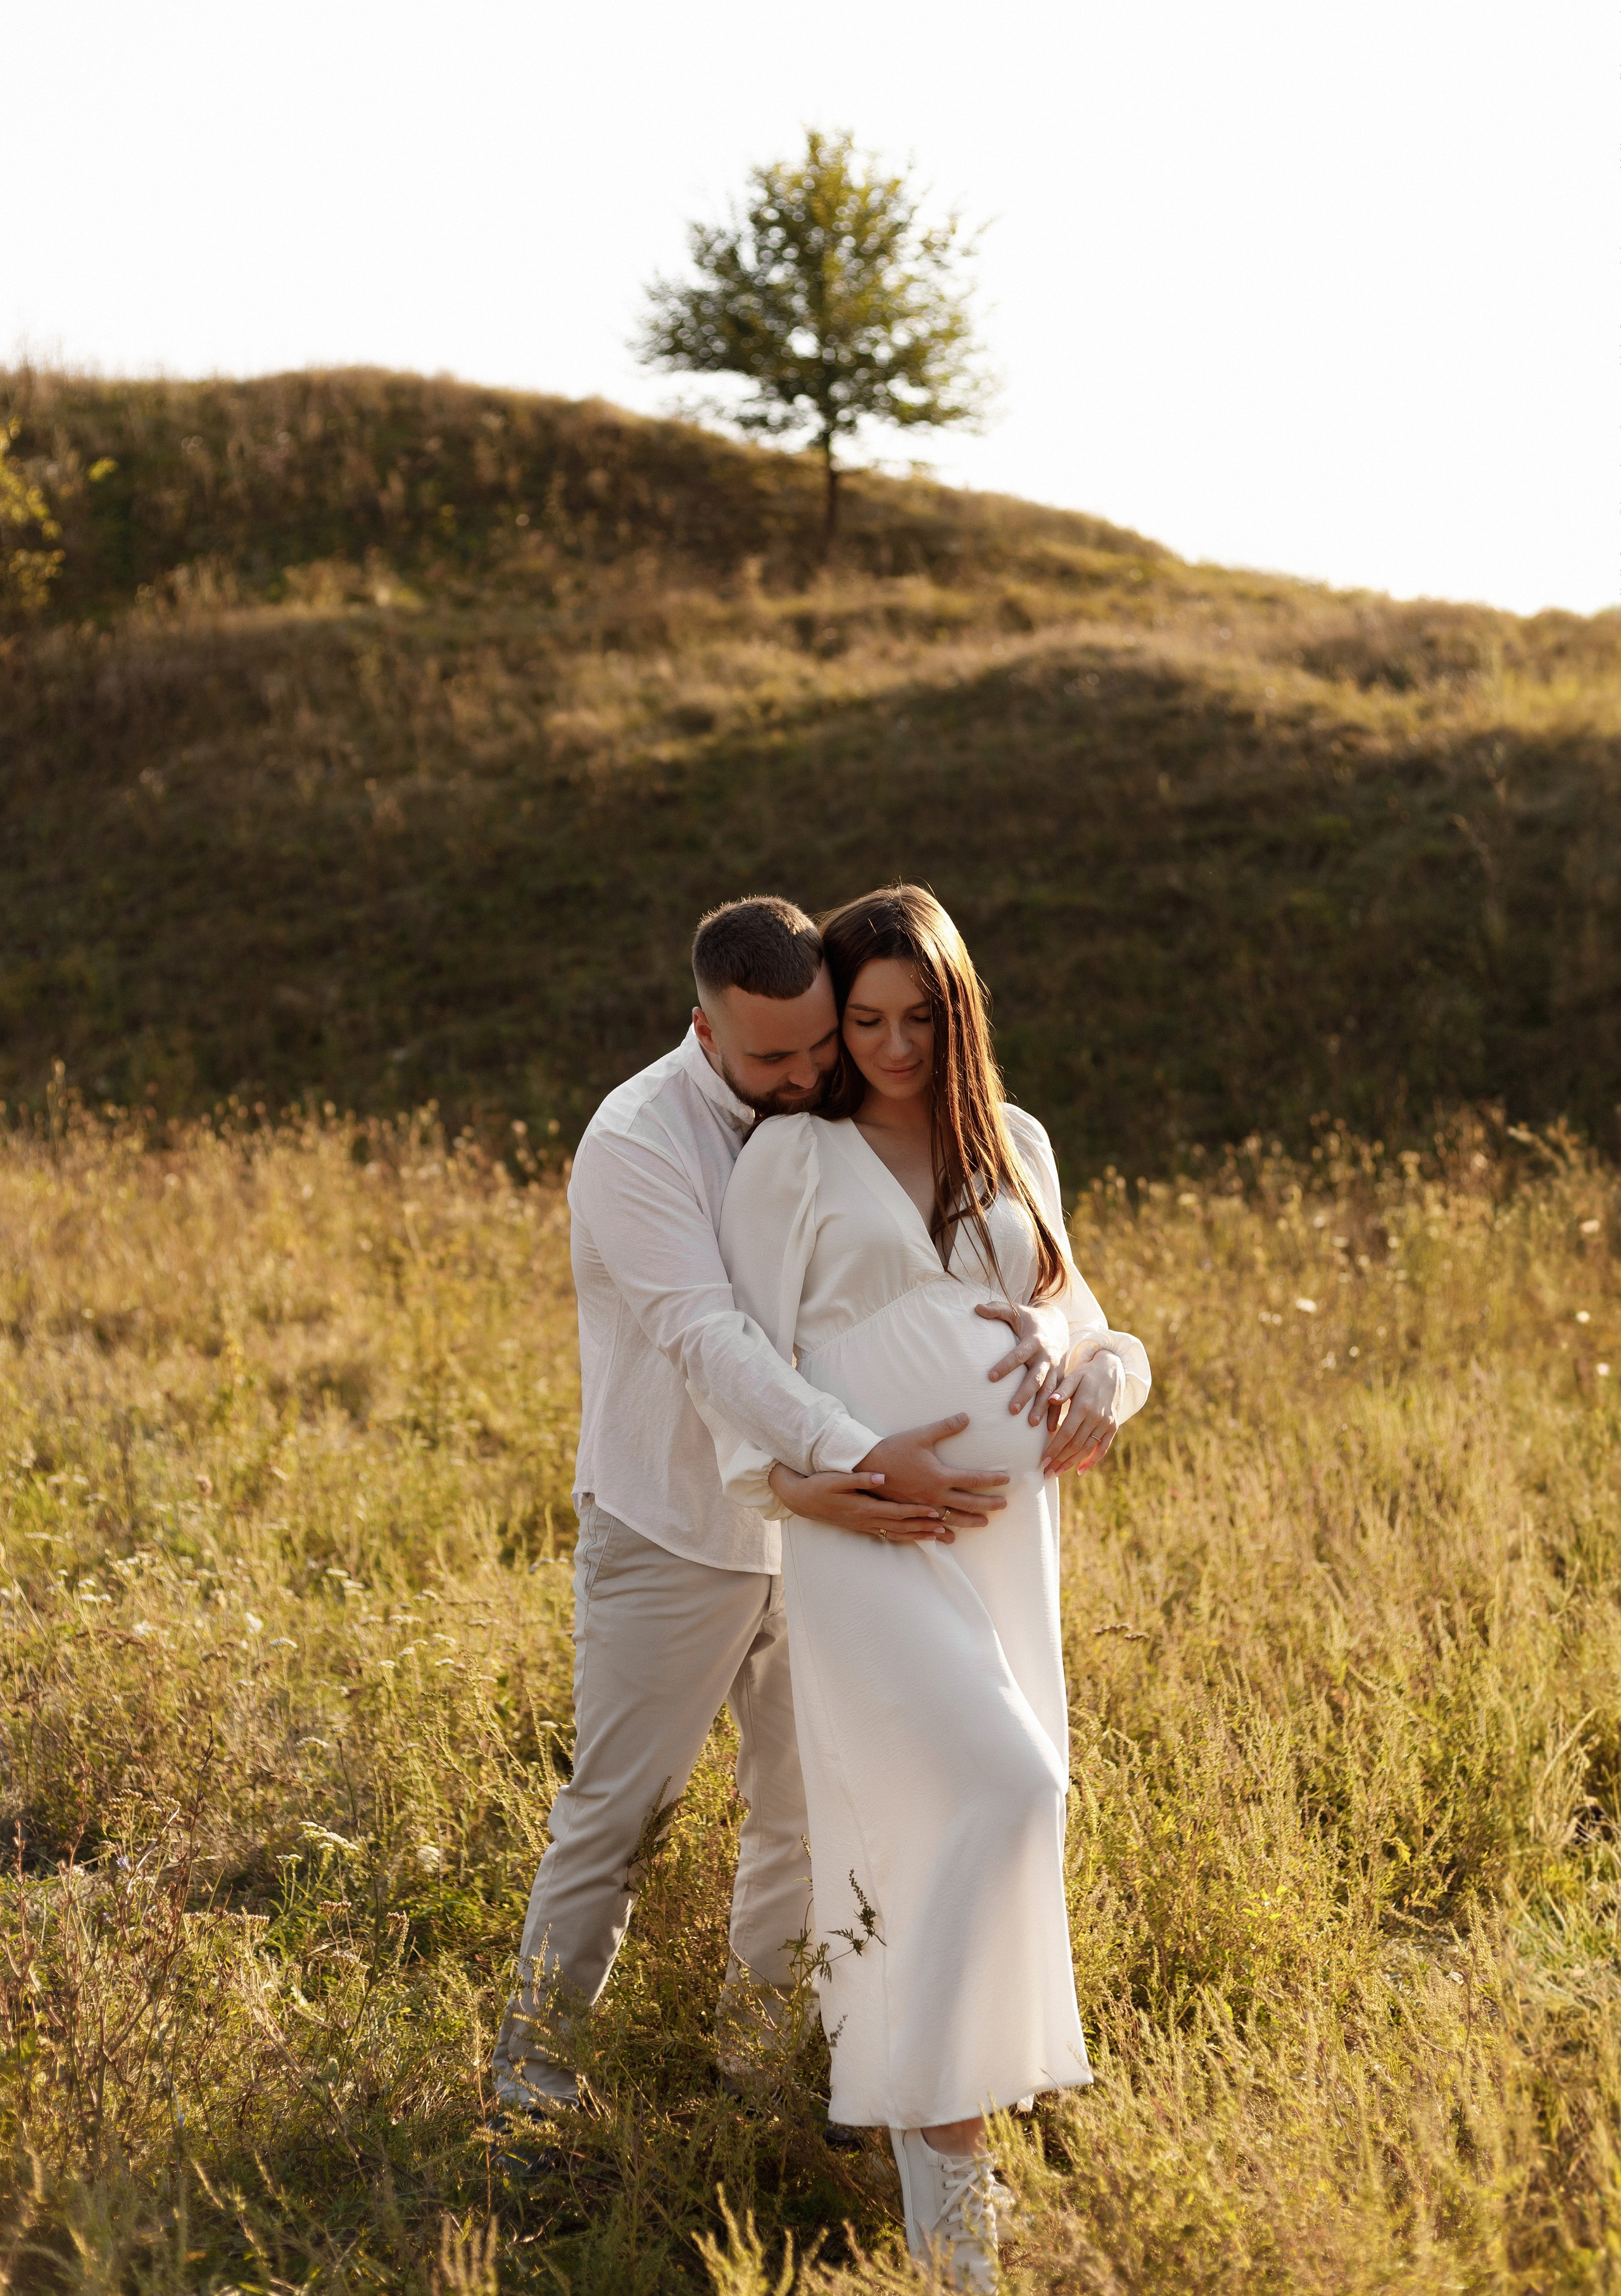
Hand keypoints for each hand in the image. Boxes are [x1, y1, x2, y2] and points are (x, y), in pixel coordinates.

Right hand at [767, 1463, 953, 1542]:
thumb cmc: (819, 1485)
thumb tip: (883, 1477)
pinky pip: (888, 1534)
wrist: (801, 1499)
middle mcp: (866, 1520)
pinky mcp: (862, 1527)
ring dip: (918, 1536)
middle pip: (901, 1526)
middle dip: (924, 1528)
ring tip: (938, 1537)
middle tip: (947, 1530)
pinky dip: (904, 1537)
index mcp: (864, 1507)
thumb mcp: (838, 1478)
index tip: (935, 1512)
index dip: (916, 1512)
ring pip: (896, 1533)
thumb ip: (862, 1478)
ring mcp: (864, 1526)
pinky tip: (915, 1538)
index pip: (896, 1511)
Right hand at [854, 1416, 1009, 1529]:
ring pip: (952, 1518)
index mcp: (940, 1476)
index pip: (974, 1479)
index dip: (992, 1479)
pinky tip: (949, 1536)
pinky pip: (931, 1527)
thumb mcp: (921, 1435)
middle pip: (969, 1503)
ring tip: (984, 1523)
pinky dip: (943, 1532)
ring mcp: (923, 1507)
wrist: (867, 1468)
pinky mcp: (911, 1512)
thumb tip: (967, 1416)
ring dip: (970, 1521)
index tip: (1007, 1479)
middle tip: (1004, 1505)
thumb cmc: (894, 1450)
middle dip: (988, 1504)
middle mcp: (935, 1495)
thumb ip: (945, 1427)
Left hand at [976, 1300, 1066, 1422]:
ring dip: (1041, 1407)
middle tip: (1011, 1410)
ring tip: (1031, 1424)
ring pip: (1049, 1391)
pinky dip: (1056, 1413)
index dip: (1005, 1365)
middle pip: (1035, 1378)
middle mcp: (1047, 1357)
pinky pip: (1060, 1397)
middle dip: (1025, 1394)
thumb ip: (997, 1310)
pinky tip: (1050, 1430)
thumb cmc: (1030, 1320)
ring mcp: (1056, 1369)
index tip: (990, 1377)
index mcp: (1034, 1341)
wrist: (1058, 1325)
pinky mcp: (1062, 1378)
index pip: (1018, 1355)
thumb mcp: (1015, 1311)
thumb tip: (976, 1307)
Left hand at [1041, 1350, 1126, 1475]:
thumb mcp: (1073, 1376)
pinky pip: (1103, 1448)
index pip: (1066, 1434)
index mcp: (1083, 1406)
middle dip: (1059, 1460)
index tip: (1042, 1461)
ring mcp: (1106, 1423)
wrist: (1113, 1369)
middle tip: (1046, 1473)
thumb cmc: (1087, 1373)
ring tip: (1057, 1473)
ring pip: (1087, 1449)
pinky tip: (1080, 1470)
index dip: (1054, 1449)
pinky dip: (1092, 1460)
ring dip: (1072, 1463)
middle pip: (1075, 1445)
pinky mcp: (1113, 1426)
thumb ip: (1062, 1389)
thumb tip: (1050, 1399)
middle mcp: (1096, 1417)